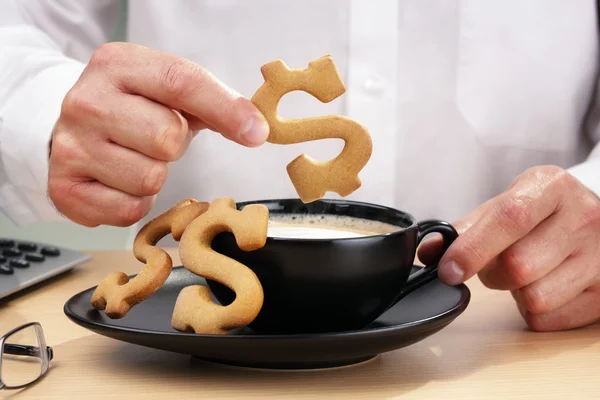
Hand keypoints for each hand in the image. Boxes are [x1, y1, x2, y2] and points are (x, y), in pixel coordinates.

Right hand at [48, 42, 268, 226]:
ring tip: (135, 158)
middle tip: (157, 139)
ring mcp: (71, 146)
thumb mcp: (168, 92)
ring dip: (155, 175)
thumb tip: (257, 130)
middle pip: (167, 137)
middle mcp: (86, 101)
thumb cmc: (134, 109)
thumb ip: (214, 103)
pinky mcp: (67, 190)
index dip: (225, 109)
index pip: (180, 82)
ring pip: (150, 178)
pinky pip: (131, 210)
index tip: (257, 133)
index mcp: (116, 64)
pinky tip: (120, 181)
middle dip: (175, 145)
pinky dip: (137, 201)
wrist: (73, 131)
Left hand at [419, 165, 599, 330]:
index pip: (510, 218)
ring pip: (534, 298)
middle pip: (517, 266)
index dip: (473, 248)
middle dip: (492, 273)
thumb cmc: (538, 213)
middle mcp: (584, 217)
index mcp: (552, 187)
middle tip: (496, 263)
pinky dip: (533, 311)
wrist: (589, 218)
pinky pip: (548, 319)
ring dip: (514, 293)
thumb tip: (429, 250)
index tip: (448, 270)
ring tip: (525, 273)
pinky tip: (543, 286)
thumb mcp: (503, 206)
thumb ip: (464, 228)